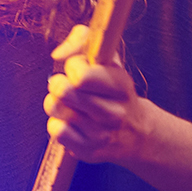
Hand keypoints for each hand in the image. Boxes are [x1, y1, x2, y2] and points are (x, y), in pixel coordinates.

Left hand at [44, 24, 151, 164]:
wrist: (136, 133)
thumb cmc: (113, 90)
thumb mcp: (107, 58)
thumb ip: (83, 39)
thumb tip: (58, 54)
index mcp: (121, 85)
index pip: (81, 75)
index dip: (73, 66)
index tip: (79, 70)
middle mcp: (114, 112)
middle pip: (64, 91)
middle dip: (59, 84)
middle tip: (66, 86)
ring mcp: (102, 134)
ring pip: (56, 108)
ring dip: (55, 102)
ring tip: (68, 103)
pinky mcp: (89, 151)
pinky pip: (56, 131)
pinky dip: (57, 123)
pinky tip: (70, 122)